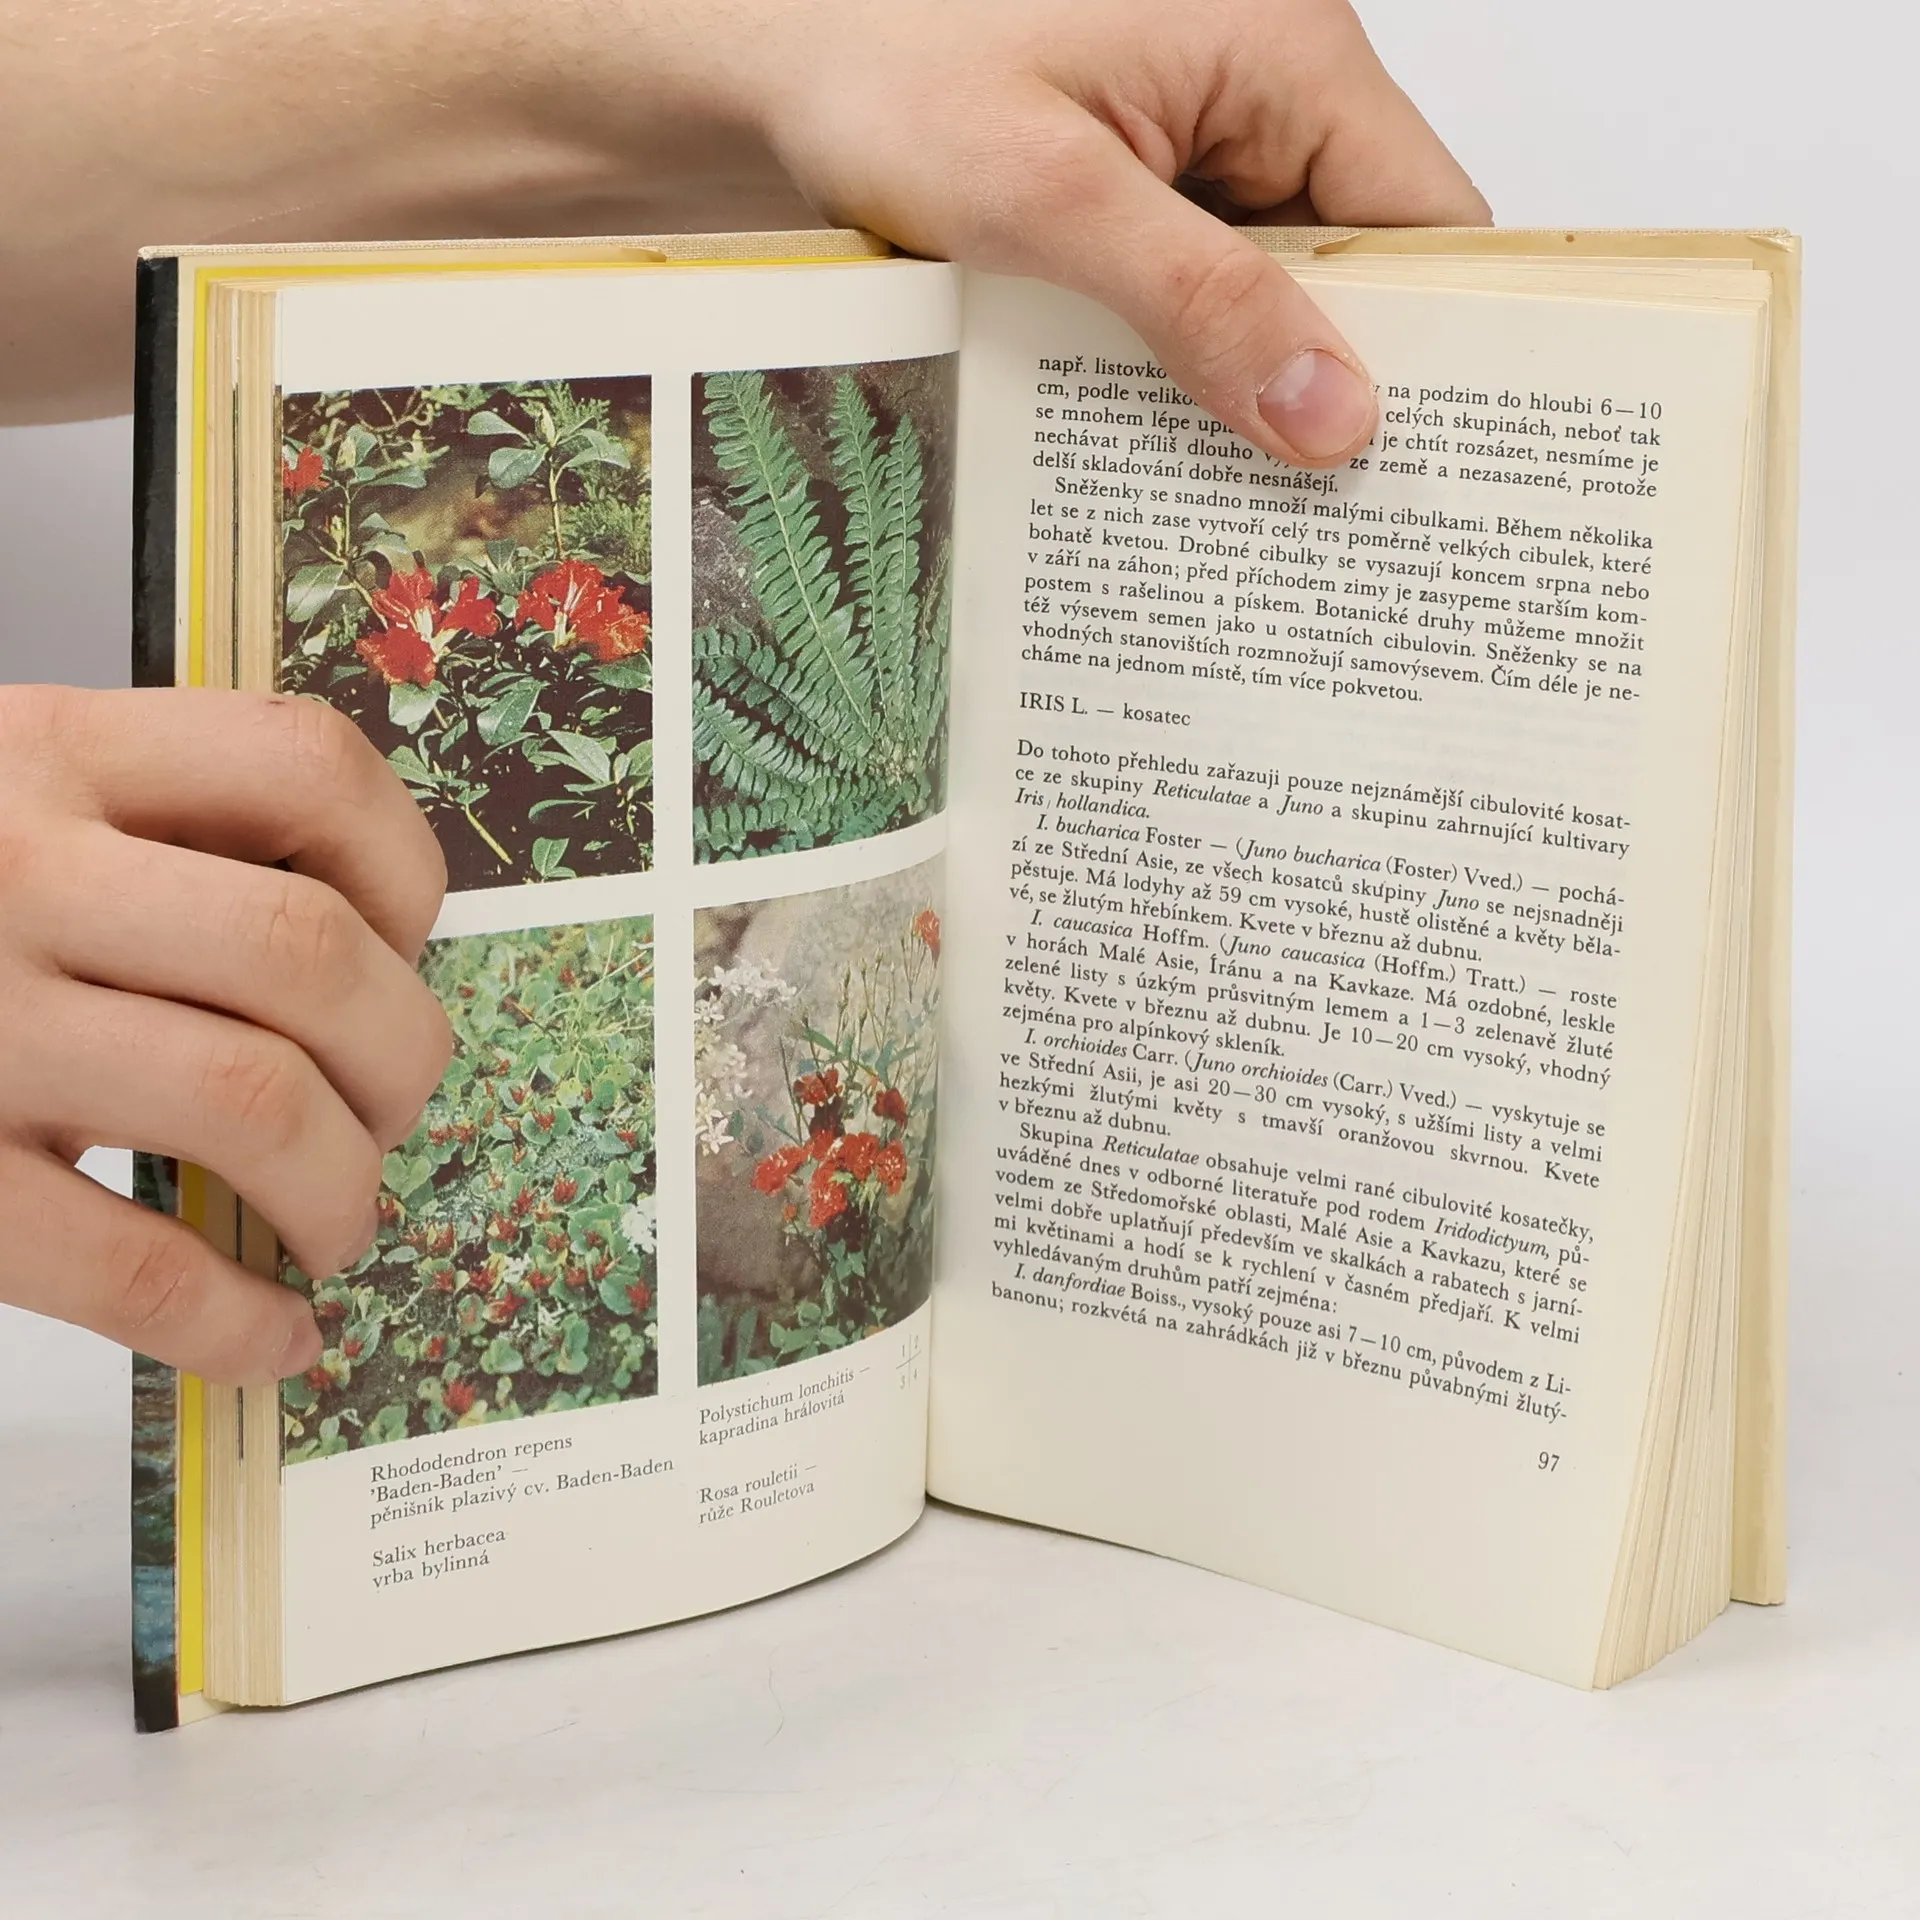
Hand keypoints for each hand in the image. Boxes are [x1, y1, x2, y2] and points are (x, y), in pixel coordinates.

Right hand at [0, 687, 450, 1383]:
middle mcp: (11, 872)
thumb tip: (375, 957)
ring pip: (249, 1101)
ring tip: (341, 1221)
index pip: (306, 765)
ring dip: (344, 1186)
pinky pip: (131, 1268)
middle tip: (396, 1109)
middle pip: (306, 955)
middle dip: (403, 1055)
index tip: (410, 945)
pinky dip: (237, 1320)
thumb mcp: (5, 792)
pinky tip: (275, 1339)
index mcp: (50, 752)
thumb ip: (158, 832)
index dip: (405, 868)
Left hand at [732, 0, 1488, 465]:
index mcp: (1282, 46)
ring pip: (1277, 282)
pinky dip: (1187, 356)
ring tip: (1231, 494)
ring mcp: (1198, 131)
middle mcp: (1260, 79)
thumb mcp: (1047, 196)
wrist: (759, 48)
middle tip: (1317, 519)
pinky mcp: (1140, 177)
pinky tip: (1158, 434)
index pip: (1429, 214)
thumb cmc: (879, 68)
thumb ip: (1198, 300)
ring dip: (1249, 378)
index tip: (1420, 471)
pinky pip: (1202, 280)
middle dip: (1334, 379)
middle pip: (1360, 259)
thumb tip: (1335, 417)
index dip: (1442, 345)